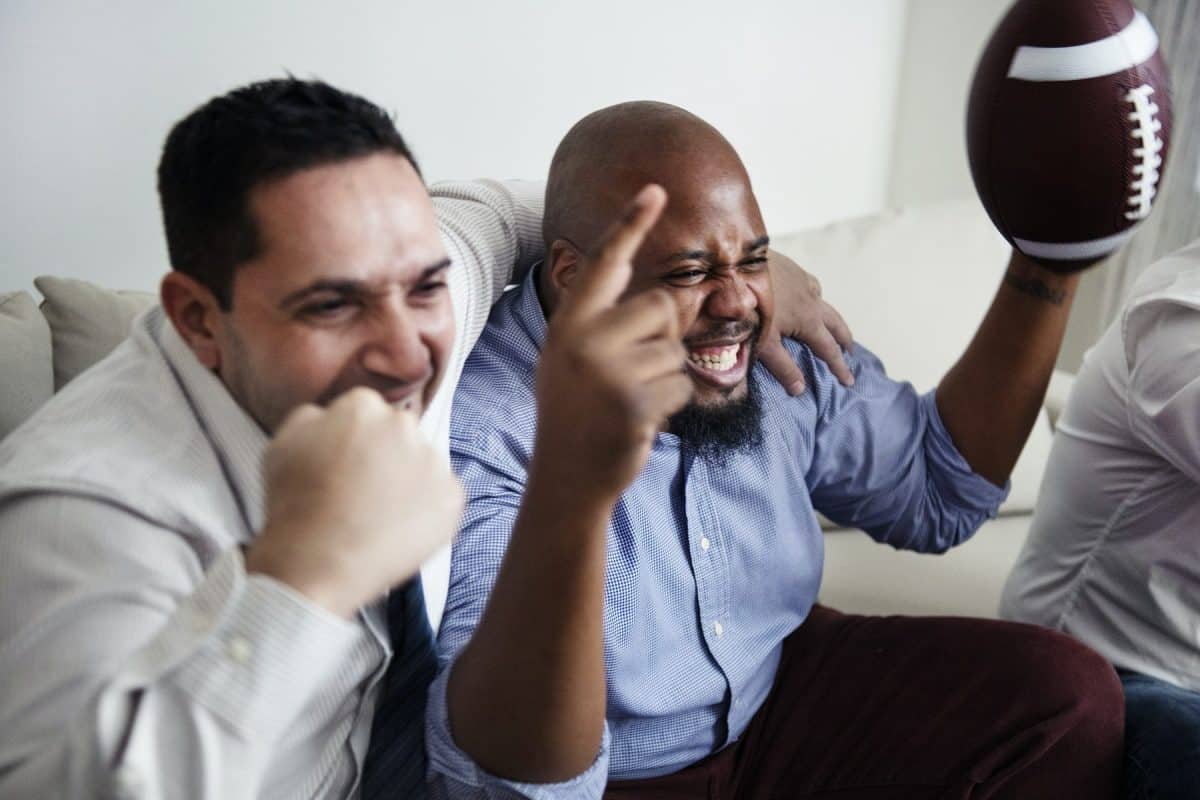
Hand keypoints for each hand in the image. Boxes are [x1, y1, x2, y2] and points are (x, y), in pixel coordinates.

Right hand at [246, 387, 463, 617]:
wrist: (316, 563)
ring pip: (423, 465)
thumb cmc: (294, 506)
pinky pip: (443, 497)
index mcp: (364, 407)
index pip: (367, 412)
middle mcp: (403, 426)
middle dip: (384, 455)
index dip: (353, 440)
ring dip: (408, 482)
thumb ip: (314, 417)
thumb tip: (332, 415)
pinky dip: (427, 512)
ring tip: (377, 515)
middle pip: (399, 434)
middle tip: (361, 491)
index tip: (346, 463)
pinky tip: (397, 528)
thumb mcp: (283, 443)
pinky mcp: (451, 498)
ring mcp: (433, 462)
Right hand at [534, 184, 692, 503]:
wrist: (566, 475)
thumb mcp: (581, 359)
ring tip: (630, 400)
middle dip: (666, 334)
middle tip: (635, 370)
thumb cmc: (578, 411)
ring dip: (666, 377)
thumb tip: (685, 300)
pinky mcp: (635, 401)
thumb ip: (619, 327)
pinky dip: (672, 404)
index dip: (631, 224)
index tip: (655, 190)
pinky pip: (682, 384)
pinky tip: (639, 419)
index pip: (606, 263)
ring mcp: (608, 370)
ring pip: (676, 349)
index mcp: (569, 322)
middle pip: (663, 305)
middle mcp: (584, 338)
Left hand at [759, 250, 854, 394]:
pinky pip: (809, 284)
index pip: (828, 349)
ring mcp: (802, 280)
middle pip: (835, 323)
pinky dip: (814, 295)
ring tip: (831, 325)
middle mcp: (811, 299)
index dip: (839, 367)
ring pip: (823, 301)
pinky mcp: (790, 268)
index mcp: (808, 320)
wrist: (736, 263)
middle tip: (849, 352)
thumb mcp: (764, 343)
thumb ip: (783, 366)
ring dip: (830, 317)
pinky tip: (805, 295)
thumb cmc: (750, 307)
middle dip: (843, 339)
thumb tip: (800, 389)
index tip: (849, 381)